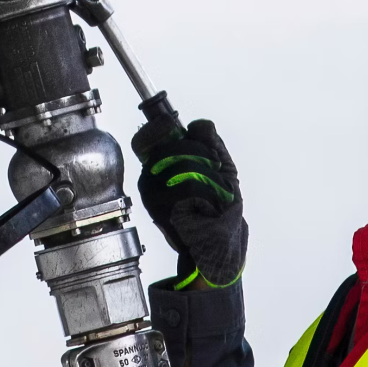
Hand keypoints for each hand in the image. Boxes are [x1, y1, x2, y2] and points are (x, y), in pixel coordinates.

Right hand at [131, 116, 247, 286]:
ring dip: (210, 178)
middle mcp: (149, 179)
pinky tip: (209, 207)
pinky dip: (208, 195)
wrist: (221, 241)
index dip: (159, 129)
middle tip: (214, 168)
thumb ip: (212, 143)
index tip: (180, 129)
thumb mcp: (222, 169)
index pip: (145, 139)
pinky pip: (187, 188)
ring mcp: (152, 196)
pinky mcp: (161, 211)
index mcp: (158, 166)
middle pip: (170, 147)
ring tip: (215, 193)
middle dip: (202, 153)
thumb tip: (198, 125)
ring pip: (182, 166)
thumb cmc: (219, 207)